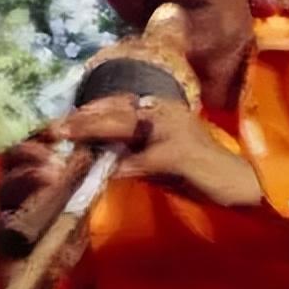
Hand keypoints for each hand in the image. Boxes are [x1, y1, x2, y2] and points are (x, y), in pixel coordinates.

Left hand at [44, 94, 262, 207]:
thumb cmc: (196, 174)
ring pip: (123, 127)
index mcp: (160, 108)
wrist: (238, 184)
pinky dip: (119, 168)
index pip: (115, 105)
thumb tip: (93, 151)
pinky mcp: (178, 154)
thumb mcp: (155, 157)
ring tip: (64, 136)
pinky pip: (141, 161)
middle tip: (51, 128)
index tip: (58, 123)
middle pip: (114, 112)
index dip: (85, 113)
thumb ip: (129, 151)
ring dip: (91, 132)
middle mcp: (164, 112)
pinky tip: (100, 172)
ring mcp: (172, 131)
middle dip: (80, 121)